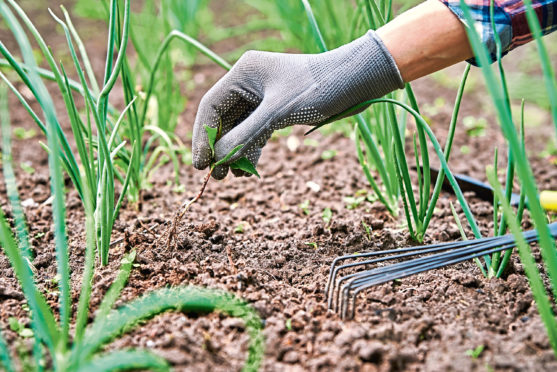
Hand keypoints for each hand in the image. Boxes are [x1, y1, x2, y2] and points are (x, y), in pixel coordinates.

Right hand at [192, 30, 403, 178]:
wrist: (356, 82)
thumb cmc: (317, 89)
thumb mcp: (277, 113)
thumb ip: (245, 136)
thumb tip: (218, 159)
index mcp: (243, 73)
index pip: (210, 106)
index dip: (203, 136)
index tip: (200, 164)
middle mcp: (249, 83)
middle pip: (222, 119)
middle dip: (218, 147)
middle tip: (213, 175)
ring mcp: (262, 97)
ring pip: (239, 128)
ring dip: (233, 151)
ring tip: (228, 177)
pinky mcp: (276, 109)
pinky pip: (256, 131)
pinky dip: (251, 149)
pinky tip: (247, 168)